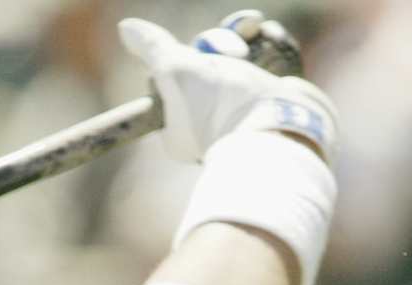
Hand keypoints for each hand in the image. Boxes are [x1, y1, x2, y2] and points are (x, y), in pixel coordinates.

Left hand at [119, 11, 282, 162]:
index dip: (188, 56)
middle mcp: (211, 124)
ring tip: (256, 33)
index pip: (176, 75)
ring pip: (238, 57)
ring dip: (244, 36)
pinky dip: (268, 41)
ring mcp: (246, 111)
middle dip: (221, 45)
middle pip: (208, 62)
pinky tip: (269, 34)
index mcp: (181, 130)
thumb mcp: (175, 70)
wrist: (285, 125)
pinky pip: (266, 58)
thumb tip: (125, 27)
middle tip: (236, 55)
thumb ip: (153, 49)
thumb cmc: (221, 104)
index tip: (198, 55)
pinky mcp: (275, 99)